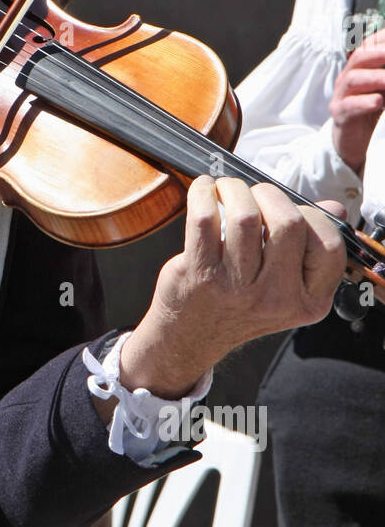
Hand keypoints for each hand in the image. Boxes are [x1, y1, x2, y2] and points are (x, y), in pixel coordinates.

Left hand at [119, 177, 345, 396]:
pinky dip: (203, 193)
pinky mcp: (200, 274)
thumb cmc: (242, 302)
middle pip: (289, 223)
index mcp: (308, 301)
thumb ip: (313, 247)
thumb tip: (333, 207)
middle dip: (271, 195)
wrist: (192, 337)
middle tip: (255, 196)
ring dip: (235, 190)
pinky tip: (204, 191)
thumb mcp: (287, 287)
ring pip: (246, 216)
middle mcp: (275, 297)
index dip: (313, 218)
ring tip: (227, 191)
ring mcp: (236, 287)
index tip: (291, 213)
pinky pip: (204, 219)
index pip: (330, 246)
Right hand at [331, 28, 384, 172]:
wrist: (351, 139)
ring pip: (352, 79)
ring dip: (375, 77)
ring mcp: (341, 95)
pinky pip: (349, 105)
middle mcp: (347, 77)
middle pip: (359, 58)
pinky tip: (379, 102)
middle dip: (379, 53)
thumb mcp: (382, 87)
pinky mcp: (340, 114)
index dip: (381, 39)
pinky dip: (365, 102)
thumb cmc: (369, 108)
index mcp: (358, 68)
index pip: (368, 45)